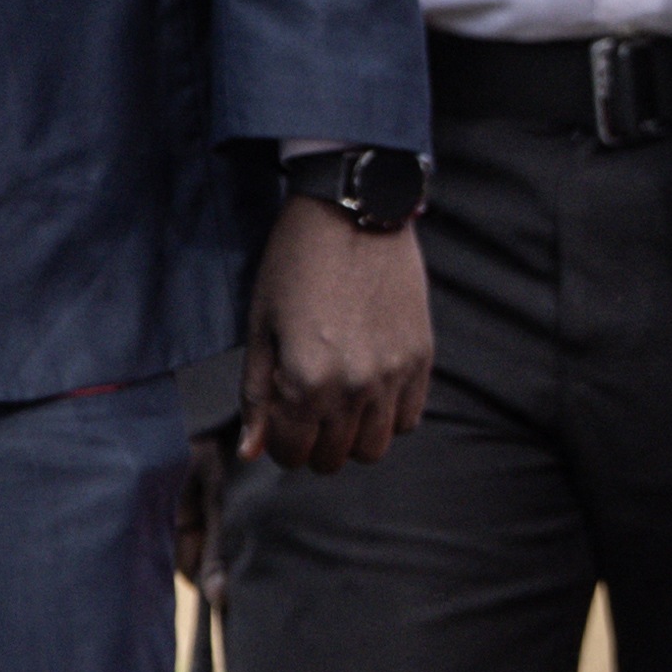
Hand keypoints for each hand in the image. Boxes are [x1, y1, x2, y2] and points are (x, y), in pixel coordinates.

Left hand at [242, 194, 432, 470]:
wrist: (354, 214)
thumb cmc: (295, 265)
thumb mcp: (260, 327)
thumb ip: (256, 394)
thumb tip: (250, 451)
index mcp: (304, 380)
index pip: (291, 452)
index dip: (279, 443)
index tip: (279, 423)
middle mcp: (352, 388)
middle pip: (333, 458)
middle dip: (313, 444)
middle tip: (307, 413)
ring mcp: (392, 376)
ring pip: (374, 448)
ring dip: (352, 437)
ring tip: (341, 405)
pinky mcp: (420, 360)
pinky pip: (409, 419)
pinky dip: (388, 416)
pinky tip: (371, 390)